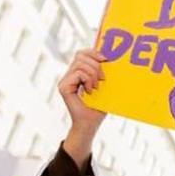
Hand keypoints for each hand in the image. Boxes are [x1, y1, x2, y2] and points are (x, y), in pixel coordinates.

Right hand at [59, 49, 106, 167]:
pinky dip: (87, 80)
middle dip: (96, 64)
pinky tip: (89, 91)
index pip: (82, 53)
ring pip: (80, 63)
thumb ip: (103, 71)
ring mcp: (65, 80)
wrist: (90, 124)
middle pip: (80, 55)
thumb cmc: (99, 106)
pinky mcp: (63, 87)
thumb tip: (111, 56)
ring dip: (93, 74)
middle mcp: (69, 75)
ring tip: (96, 87)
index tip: (106, 59)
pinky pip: (78, 73)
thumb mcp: (104, 86)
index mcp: (78, 72)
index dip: (94, 52)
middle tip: (102, 79)